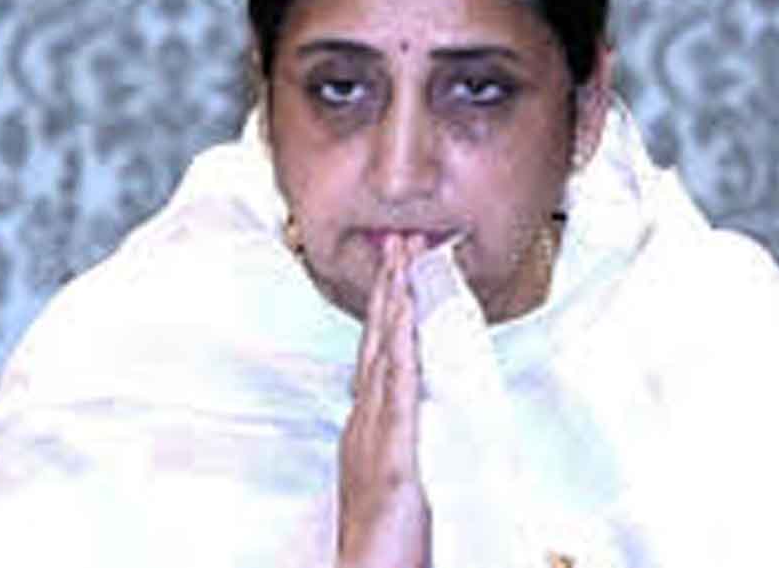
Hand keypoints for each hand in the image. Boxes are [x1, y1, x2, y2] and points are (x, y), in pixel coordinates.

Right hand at [336, 233, 430, 567]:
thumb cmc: (383, 535)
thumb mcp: (387, 474)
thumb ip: (395, 438)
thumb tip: (410, 410)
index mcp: (368, 423)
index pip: (379, 353)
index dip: (388, 310)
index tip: (396, 272)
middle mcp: (367, 416)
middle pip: (378, 340)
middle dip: (388, 289)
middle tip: (397, 243)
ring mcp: (376, 428)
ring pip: (385, 351)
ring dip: (393, 302)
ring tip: (401, 259)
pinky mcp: (392, 446)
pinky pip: (396, 386)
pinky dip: (400, 346)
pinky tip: (405, 316)